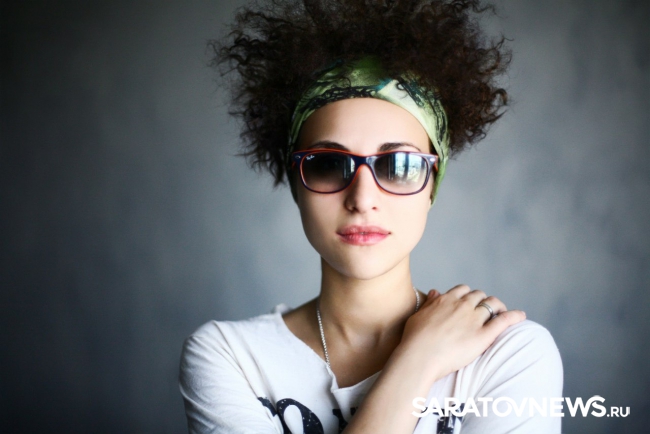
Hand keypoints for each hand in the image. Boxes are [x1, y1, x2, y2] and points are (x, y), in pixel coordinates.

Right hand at [397, 284, 525, 383]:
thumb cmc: (414, 339)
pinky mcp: (483, 335)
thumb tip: (435, 291)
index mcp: (445, 300)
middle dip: (483, 301)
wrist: (419, 357)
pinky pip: (503, 321)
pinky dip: (514, 316)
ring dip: (497, 307)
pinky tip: (521, 316)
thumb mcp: (418, 315)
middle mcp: (461, 306)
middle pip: (479, 295)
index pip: (463, 290)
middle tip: (486, 311)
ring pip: (492, 304)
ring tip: (501, 313)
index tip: (469, 303)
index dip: (468, 296)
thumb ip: (429, 303)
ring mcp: (473, 320)